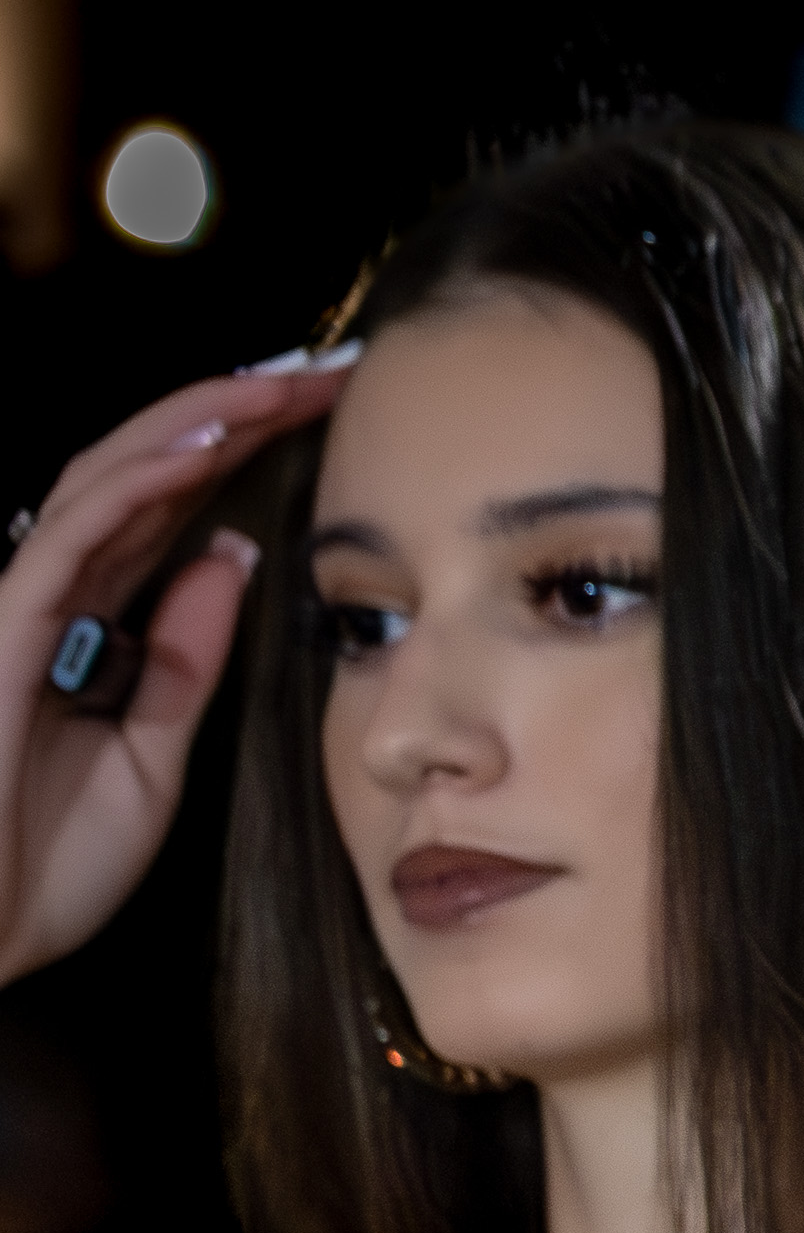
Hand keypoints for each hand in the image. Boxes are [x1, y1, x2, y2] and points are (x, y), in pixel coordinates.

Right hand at [1, 353, 353, 984]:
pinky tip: (204, 444)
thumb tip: (230, 560)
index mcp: (98, 624)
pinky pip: (72, 535)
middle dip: (240, 415)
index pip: (181, 512)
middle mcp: (59, 597)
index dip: (253, 453)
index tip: (342, 420)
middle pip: (155, 475)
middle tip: (333, 372)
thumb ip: (185, 658)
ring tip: (282, 383)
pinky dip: (140, 481)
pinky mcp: (3, 628)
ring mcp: (25, 606)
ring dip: (199, 423)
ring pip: (112, 481)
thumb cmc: (44, 860)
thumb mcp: (156, 753)